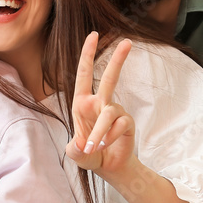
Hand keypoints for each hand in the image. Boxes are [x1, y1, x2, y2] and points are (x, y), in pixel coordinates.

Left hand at [66, 32, 134, 175]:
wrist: (108, 167)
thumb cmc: (89, 154)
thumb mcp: (76, 153)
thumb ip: (74, 149)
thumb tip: (81, 145)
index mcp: (82, 103)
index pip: (84, 74)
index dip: (87, 54)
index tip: (93, 34)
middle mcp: (99, 103)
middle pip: (110, 77)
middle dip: (118, 59)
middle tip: (128, 41)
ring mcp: (115, 111)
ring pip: (108, 114)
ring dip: (99, 133)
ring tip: (93, 148)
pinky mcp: (127, 122)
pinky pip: (119, 126)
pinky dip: (109, 137)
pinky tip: (107, 145)